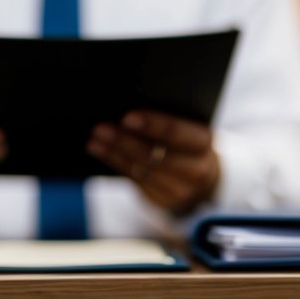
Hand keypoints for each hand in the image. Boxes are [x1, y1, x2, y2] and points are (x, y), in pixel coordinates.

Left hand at [88, 110, 219, 213]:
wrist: (200, 172)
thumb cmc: (185, 137)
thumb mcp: (187, 125)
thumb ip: (167, 115)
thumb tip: (128, 99)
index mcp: (204, 140)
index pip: (177, 133)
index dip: (153, 125)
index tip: (128, 117)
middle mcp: (196, 168)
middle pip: (156, 154)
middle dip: (126, 140)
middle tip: (101, 127)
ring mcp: (180, 188)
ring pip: (142, 169)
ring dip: (114, 152)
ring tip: (95, 137)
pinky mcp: (162, 199)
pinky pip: (135, 179)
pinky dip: (114, 162)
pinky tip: (97, 149)